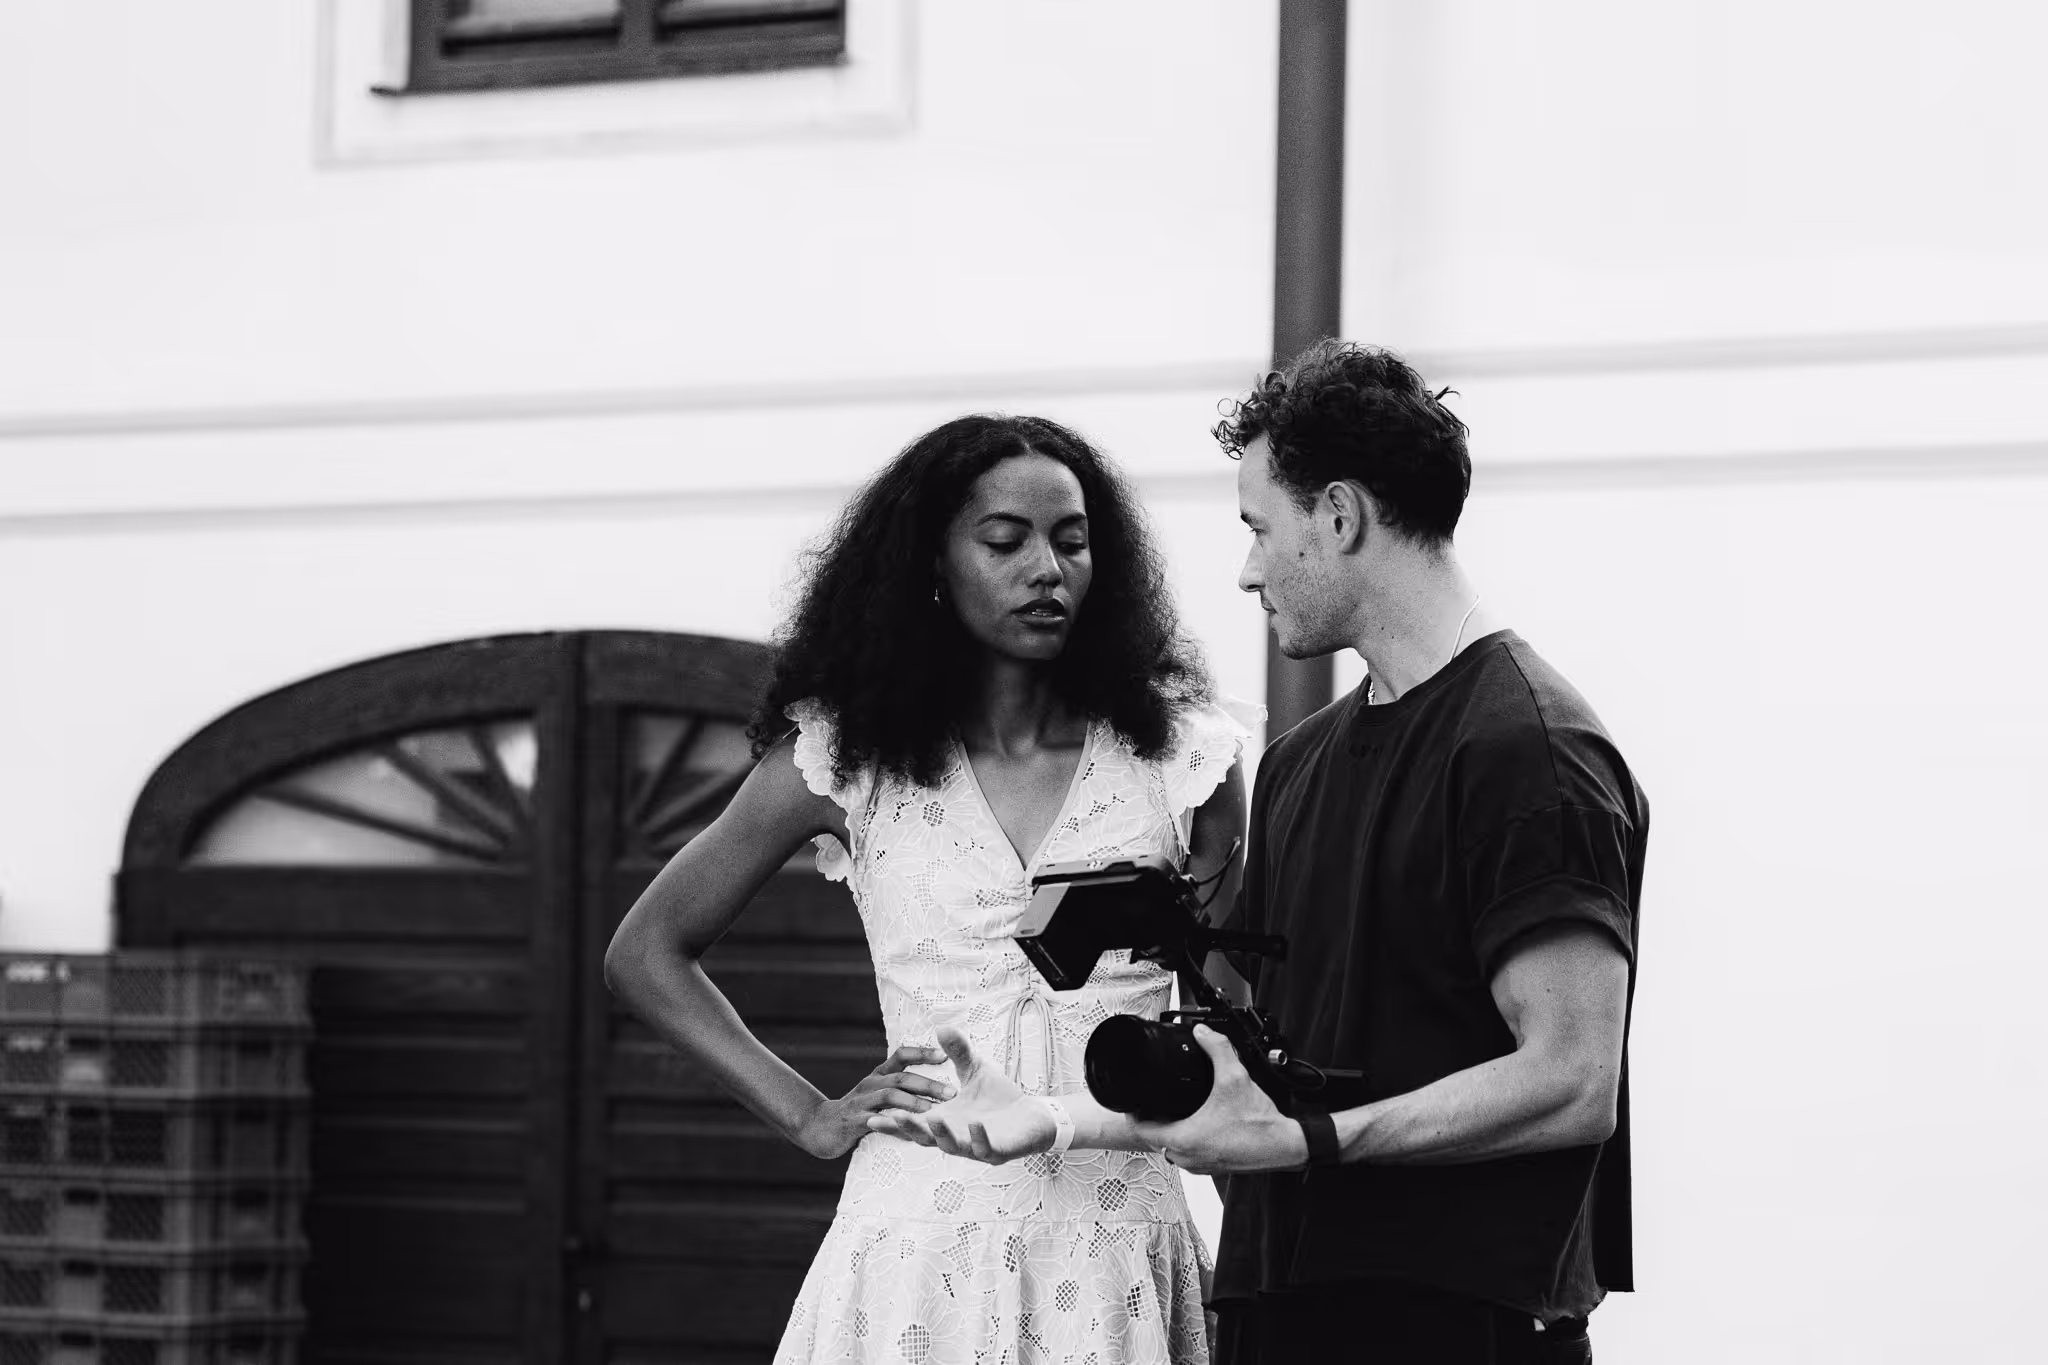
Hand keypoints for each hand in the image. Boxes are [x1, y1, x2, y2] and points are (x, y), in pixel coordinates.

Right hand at [796, 1043, 954, 1158]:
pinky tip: (909, 1127)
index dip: (923, 1053)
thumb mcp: (877, 1093)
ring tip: (935, 1111)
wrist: (820, 1128)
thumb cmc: (857, 1110)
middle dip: (928, 1084)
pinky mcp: (854, 1121)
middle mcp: (871, 1084)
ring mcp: (861, 1101)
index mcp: (879, 1075)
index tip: (946, 1055)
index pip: (902, 1056)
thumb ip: (900, 1087)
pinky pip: (876, 1119)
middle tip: (953, 1093)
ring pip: (890, 1096)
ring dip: (915, 1102)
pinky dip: (893, 1121)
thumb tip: (935, 1083)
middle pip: (901, 1077)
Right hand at [866, 1026, 1055, 1164]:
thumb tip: (941, 1027)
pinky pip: (984, 1148)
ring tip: (933, 1117)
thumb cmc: (998, 1098)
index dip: (894, 1121)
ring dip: (940, 1133)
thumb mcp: (974, 1070)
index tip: (873, 1114)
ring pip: (951, 1145)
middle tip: (888, 1118)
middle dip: (907, 1128)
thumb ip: (958, 1052)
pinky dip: (978, 1137)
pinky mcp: (996, 1153)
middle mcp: (953, 1137)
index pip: (913, 1122)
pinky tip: (976, 1123)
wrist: (1033, 1118)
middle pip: (924, 1137)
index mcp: (943, 1120)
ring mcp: (973, 1147)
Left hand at [1134, 1025, 1309, 1174]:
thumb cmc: (1260, 1124)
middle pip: (1153, 1139)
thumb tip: (1204, 1033)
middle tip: (1153, 1101)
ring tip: (1171, 1111)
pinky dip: (1184, 1140)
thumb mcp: (1235, 1077)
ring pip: (1169, 1148)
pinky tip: (1194, 1124)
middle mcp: (1187, 1157)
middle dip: (1151, 1119)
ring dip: (1167, 1131)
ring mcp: (1199, 1166)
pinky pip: (1186, 1154)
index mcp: (1184, 1139)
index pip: (1141, 1129)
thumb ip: (1217, 1049)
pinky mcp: (1210, 1167)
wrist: (1284, 1145)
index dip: (1133, 1112)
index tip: (1134, 1100)